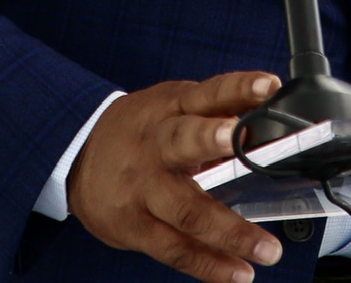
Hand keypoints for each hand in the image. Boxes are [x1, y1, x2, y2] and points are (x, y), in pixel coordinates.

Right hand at [66, 71, 286, 282]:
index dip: (238, 88)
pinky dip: (208, 265)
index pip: (209, 92)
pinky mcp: (133, 225)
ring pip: (186, 210)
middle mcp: (155, 145)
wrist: (76, 158)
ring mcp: (142, 188)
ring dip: (230, 232)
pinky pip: (174, 249)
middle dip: (210, 140)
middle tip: (240, 143)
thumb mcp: (173, 107)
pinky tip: (238, 273)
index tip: (269, 86)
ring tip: (266, 248)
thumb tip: (273, 115)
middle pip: (182, 141)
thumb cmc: (141, 132)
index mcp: (171, 108)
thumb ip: (219, 111)